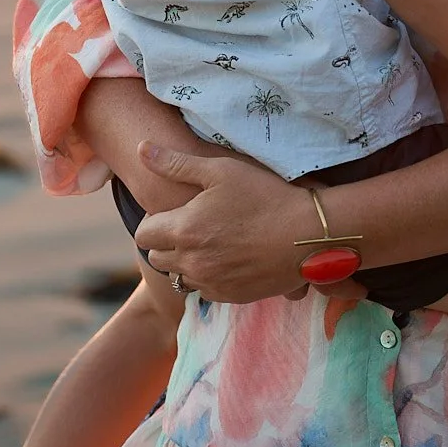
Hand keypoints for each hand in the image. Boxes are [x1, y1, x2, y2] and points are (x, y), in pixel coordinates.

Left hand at [130, 144, 315, 303]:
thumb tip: (141, 149)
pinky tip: (229, 257)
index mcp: (183, 230)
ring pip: (179, 277)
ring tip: (211, 242)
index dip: (154, 221)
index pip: (143, 235)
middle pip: (156, 259)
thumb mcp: (220, 170)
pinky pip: (205, 290)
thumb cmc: (264, 195)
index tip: (175, 212)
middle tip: (193, 225)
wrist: (306, 234)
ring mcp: (211, 283)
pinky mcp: (230, 297)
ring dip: (186, 262)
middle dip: (166, 243)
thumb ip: (175, 163)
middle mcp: (191, 262)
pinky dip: (209, 276)